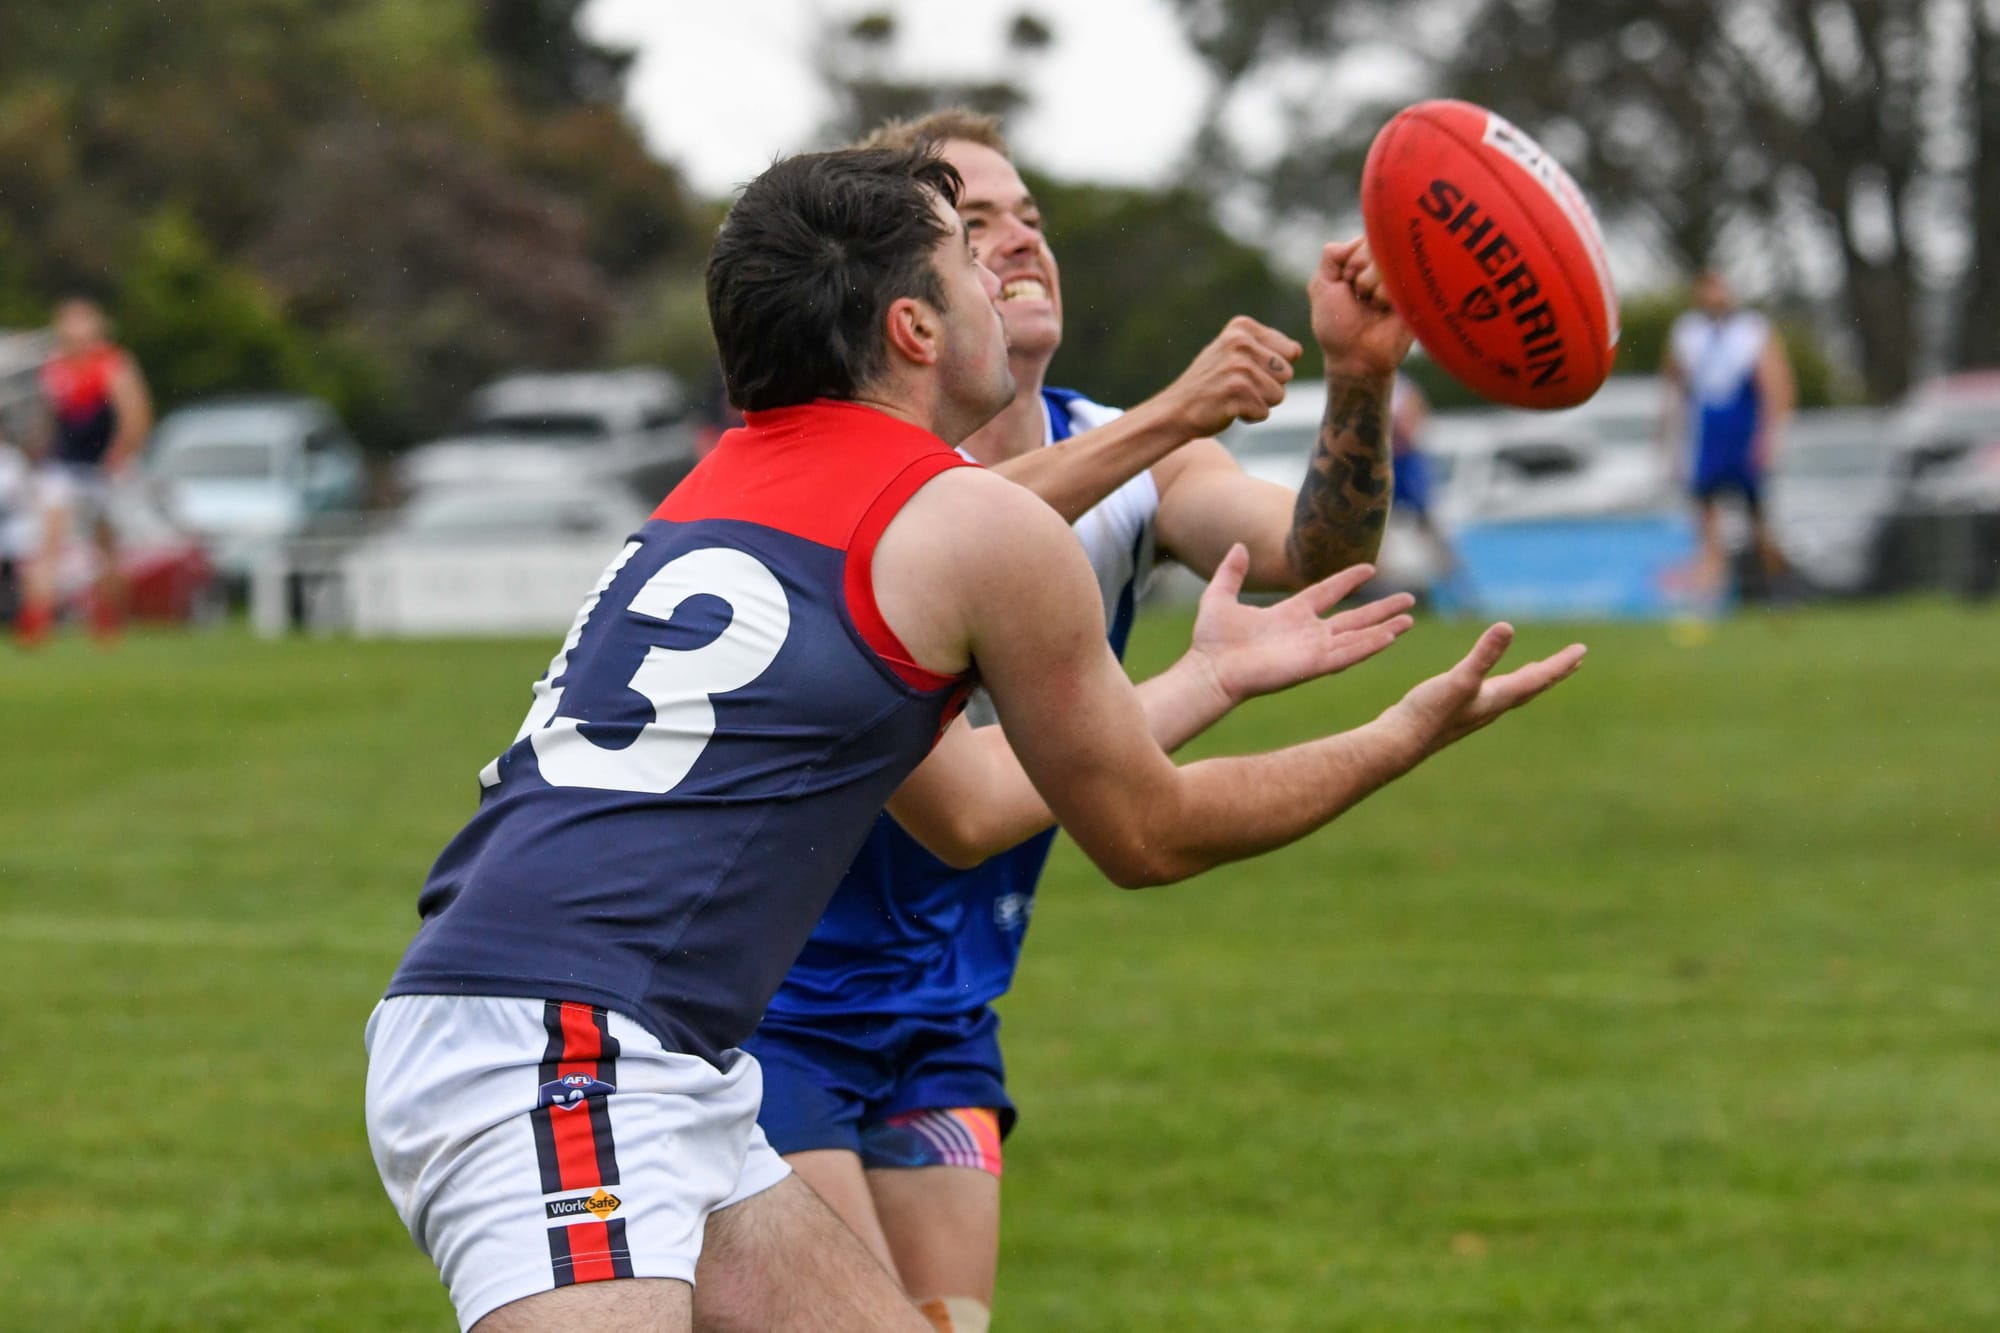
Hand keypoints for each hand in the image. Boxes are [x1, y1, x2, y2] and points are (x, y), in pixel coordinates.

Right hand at [1154, 316, 1304, 438]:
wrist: (1176, 410)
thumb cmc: (1211, 384)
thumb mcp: (1235, 354)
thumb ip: (1267, 348)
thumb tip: (1297, 351)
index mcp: (1242, 327)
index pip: (1291, 352)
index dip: (1271, 369)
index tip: (1242, 371)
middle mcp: (1240, 342)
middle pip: (1287, 374)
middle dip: (1267, 387)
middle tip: (1236, 387)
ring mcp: (1238, 366)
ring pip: (1279, 395)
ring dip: (1258, 403)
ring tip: (1232, 397)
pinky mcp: (1236, 391)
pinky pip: (1264, 411)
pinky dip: (1249, 416)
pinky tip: (1227, 408)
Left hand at [1187, 544, 1415, 704]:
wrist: (1208, 670)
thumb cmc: (1211, 641)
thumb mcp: (1220, 596)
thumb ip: (1231, 572)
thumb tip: (1239, 546)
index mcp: (1289, 614)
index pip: (1327, 593)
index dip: (1348, 580)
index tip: (1370, 568)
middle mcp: (1307, 633)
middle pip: (1353, 618)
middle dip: (1381, 609)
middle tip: (1409, 600)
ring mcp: (1312, 650)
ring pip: (1357, 637)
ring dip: (1383, 629)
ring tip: (1409, 620)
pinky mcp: (1312, 666)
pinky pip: (1347, 654)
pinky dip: (1369, 645)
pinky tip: (1389, 636)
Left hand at [1310, 238, 1413, 378]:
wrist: (1355, 359)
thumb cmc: (1336, 326)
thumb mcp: (1321, 286)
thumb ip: (1331, 256)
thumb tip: (1358, 239)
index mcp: (1368, 261)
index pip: (1367, 237)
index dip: (1353, 260)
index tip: (1346, 282)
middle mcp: (1389, 266)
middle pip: (1379, 244)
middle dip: (1360, 272)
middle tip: (1359, 296)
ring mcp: (1405, 279)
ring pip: (1388, 260)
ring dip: (1371, 286)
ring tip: (1372, 306)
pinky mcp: (1418, 294)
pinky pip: (1400, 279)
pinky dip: (1384, 296)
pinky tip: (1384, 311)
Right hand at [1382, 623, 1585, 755]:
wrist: (1399, 743)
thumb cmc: (1428, 713)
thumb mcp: (1459, 679)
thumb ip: (1483, 655)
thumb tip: (1507, 626)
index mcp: (1498, 698)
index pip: (1538, 678)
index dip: (1561, 663)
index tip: (1582, 650)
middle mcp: (1492, 706)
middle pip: (1532, 687)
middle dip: (1553, 672)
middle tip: (1575, 660)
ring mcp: (1474, 710)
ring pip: (1512, 692)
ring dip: (1529, 679)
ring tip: (1539, 671)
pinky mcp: (1456, 711)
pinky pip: (1490, 694)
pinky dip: (1502, 683)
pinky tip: (1488, 683)